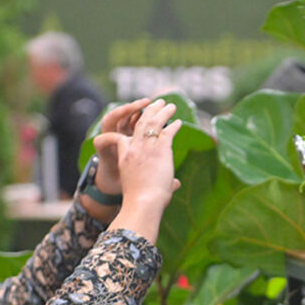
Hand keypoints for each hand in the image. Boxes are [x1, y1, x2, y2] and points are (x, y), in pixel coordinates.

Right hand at [95, 99, 181, 242]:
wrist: (143, 202)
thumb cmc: (141, 200)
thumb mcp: (142, 188)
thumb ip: (161, 181)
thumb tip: (177, 184)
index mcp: (125, 156)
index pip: (126, 136)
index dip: (135, 127)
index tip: (143, 121)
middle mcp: (134, 149)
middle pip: (140, 123)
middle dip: (150, 111)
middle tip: (158, 102)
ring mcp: (147, 148)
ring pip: (154, 123)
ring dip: (163, 112)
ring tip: (171, 105)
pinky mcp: (160, 150)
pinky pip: (167, 132)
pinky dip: (174, 125)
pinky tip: (178, 121)